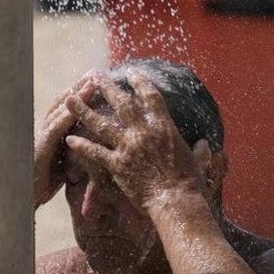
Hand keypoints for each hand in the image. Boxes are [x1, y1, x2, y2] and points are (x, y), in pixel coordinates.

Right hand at [34, 75, 94, 207]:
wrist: (23, 199)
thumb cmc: (43, 184)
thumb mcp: (64, 164)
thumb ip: (74, 150)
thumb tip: (92, 144)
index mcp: (49, 132)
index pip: (65, 107)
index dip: (79, 92)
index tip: (95, 80)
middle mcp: (42, 129)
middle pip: (62, 102)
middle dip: (79, 86)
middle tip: (95, 72)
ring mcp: (39, 136)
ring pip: (59, 111)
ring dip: (76, 95)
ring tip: (91, 82)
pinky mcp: (39, 148)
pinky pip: (54, 128)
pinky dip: (66, 115)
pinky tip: (76, 105)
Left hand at [63, 72, 209, 215]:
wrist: (176, 201)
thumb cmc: (190, 182)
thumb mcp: (197, 160)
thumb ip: (198, 150)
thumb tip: (204, 145)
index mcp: (164, 126)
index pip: (150, 96)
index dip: (139, 82)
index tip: (130, 72)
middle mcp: (143, 132)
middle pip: (121, 103)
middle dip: (106, 87)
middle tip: (94, 75)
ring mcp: (128, 148)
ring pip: (101, 124)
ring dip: (84, 110)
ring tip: (70, 99)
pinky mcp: (117, 165)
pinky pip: (95, 152)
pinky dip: (81, 146)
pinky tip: (69, 140)